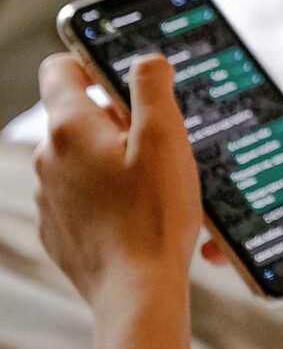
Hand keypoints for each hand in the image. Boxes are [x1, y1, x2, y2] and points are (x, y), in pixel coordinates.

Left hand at [34, 52, 201, 303]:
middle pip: (79, 114)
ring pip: (81, 155)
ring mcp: (49, 195)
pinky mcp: (58, 227)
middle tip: (159, 140)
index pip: (60, 68)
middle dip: (118, 117)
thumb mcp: (167, 136)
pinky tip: (138, 209)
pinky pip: (80, 193)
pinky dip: (106, 191)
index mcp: (71, 127)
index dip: (91, 60)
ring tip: (154, 180)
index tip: (122, 77)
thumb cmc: (155, 213)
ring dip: (113, 156)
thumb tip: (146, 59)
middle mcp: (49, 158)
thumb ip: (153, 86)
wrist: (138, 289)